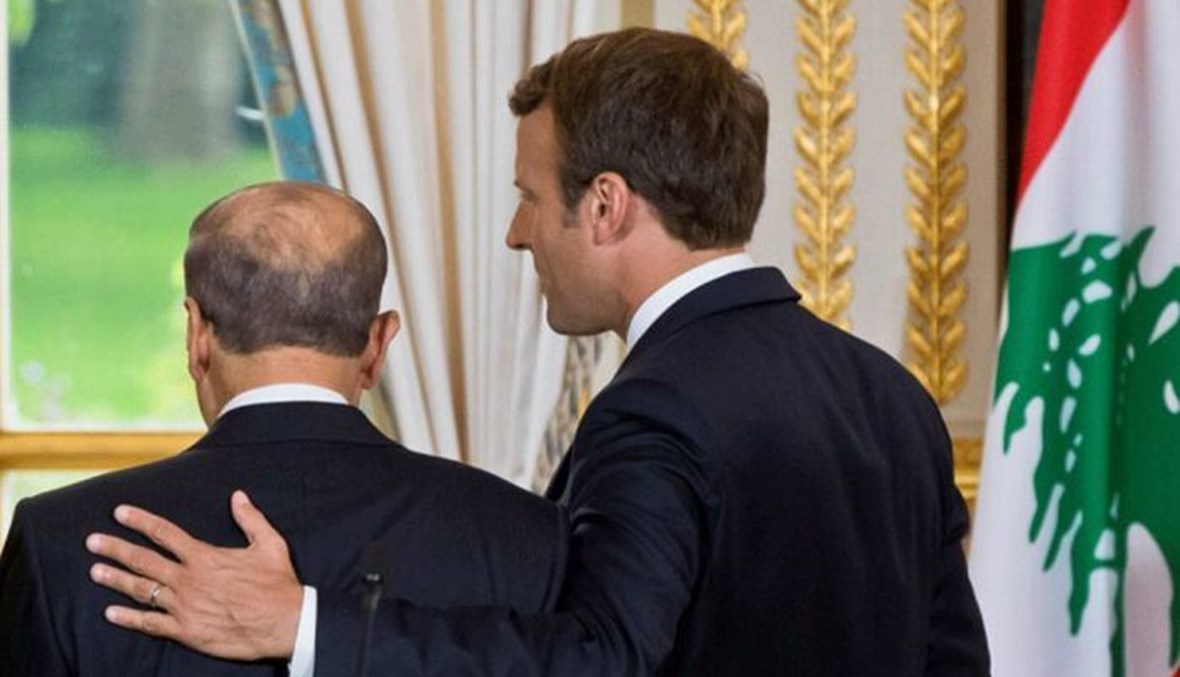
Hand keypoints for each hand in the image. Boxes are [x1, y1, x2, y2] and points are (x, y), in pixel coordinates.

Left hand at [86, 490, 303, 660]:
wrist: (284, 623)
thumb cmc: (277, 584)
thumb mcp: (270, 544)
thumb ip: (250, 519)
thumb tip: (238, 496)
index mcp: (205, 557)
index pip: (164, 533)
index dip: (140, 521)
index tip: (119, 513)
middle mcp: (188, 580)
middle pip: (144, 560)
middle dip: (115, 549)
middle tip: (92, 542)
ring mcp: (183, 606)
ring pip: (141, 590)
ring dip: (116, 580)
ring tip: (95, 572)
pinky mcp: (185, 631)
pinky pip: (149, 623)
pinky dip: (128, 618)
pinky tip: (111, 613)